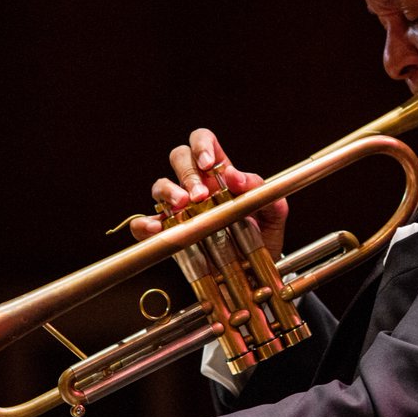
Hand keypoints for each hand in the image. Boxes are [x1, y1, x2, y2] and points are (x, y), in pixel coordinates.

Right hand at [128, 127, 288, 256]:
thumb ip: (261, 191)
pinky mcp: (167, 234)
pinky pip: (145, 224)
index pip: (203, 142)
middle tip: (201, 195)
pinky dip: (144, 224)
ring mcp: (179, 209)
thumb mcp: (273, 214)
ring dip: (169, 192)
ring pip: (160, 186)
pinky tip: (154, 228)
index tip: (209, 164)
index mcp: (219, 173)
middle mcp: (195, 186)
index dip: (202, 145)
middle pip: (179, 158)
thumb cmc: (262, 238)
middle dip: (188, 173)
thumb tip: (235, 176)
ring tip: (183, 206)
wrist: (254, 274)